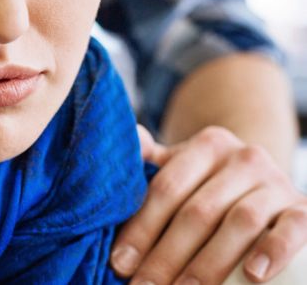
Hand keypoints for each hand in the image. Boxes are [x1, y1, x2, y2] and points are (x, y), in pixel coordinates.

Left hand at [111, 125, 306, 283]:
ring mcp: (275, 182)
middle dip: (166, 255)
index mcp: (206, 146)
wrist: (263, 179)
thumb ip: (150, 160)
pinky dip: (273, 251)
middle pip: (197, 211)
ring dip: (208, 262)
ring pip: (239, 222)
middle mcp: (243, 158)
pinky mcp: (302, 208)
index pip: (166, 188)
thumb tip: (130, 139)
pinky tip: (253, 276)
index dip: (141, 228)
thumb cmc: (208, 180)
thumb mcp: (180, 164)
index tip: (120, 262)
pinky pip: (292, 228)